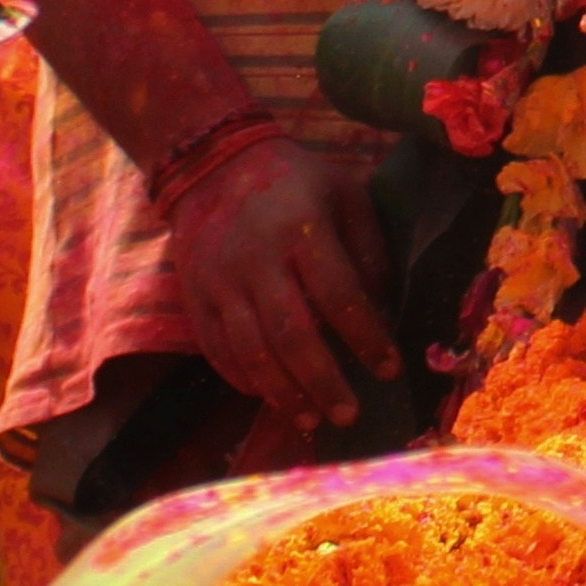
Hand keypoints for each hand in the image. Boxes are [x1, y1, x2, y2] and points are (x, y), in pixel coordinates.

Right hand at [162, 131, 395, 429]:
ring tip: (311, 420)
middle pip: (291, 335)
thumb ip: (369, 248)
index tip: (390, 369)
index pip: (339, 295)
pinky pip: (217, 350)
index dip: (366, 337)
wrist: (213, 165)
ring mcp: (219, 282)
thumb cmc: (296, 181)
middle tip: (349, 415)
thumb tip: (384, 309)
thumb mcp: (346, 193)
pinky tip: (269, 397)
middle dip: (323, 382)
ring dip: (283, 393)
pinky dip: (243, 379)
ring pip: (251, 351)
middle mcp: (257, 260)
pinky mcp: (195, 297)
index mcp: (302, 229)